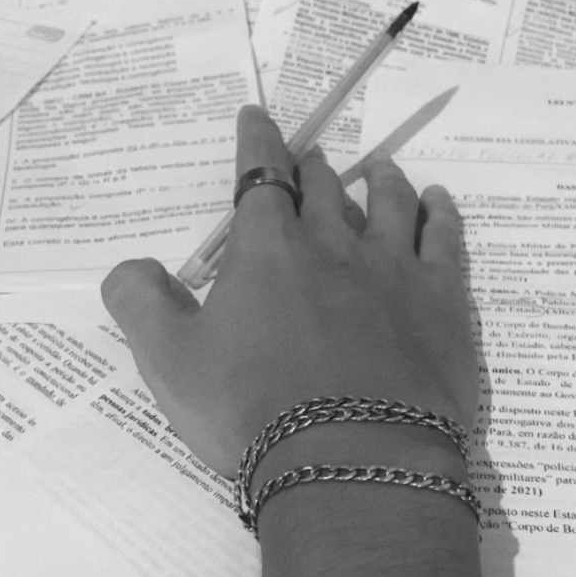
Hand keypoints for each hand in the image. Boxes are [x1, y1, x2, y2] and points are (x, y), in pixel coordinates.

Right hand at [101, 105, 478, 477]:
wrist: (353, 459)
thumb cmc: (252, 410)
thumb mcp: (170, 362)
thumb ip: (141, 304)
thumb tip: (130, 267)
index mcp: (268, 249)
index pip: (259, 176)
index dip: (256, 143)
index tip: (257, 117)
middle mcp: (334, 244)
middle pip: (325, 188)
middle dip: (313, 167)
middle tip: (312, 156)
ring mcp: (395, 269)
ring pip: (390, 204)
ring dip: (382, 179)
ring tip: (381, 167)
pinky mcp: (443, 302)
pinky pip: (446, 240)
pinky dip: (440, 213)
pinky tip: (439, 203)